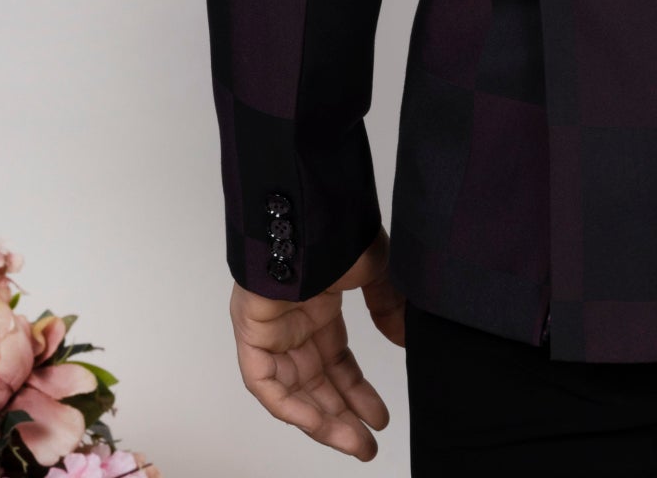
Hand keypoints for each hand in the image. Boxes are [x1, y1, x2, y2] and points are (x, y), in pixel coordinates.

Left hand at [230, 225, 405, 458]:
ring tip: (354, 442)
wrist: (307, 213)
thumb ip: (389, 306)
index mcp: (319, 305)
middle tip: (367, 444)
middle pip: (316, 383)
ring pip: (293, 390)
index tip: (379, 416)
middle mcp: (293, 322)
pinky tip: (318, 423)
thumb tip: (405, 340)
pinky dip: (290, 406)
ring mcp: (270, 329)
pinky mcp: (250, 333)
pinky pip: (265, 383)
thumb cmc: (337, 231)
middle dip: (343, 415)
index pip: (336, 361)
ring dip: (322, 419)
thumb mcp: (376, 271)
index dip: (357, 391)